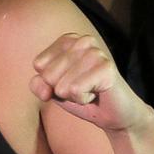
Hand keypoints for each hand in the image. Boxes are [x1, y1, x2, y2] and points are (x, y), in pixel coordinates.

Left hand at [29, 33, 147, 131]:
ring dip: (73, 95)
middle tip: (82, 87)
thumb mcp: (52, 89)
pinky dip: (83, 99)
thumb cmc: (81, 95)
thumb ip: (38, 85)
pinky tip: (97, 93)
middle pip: (48, 75)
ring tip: (90, 90)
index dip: (51, 81)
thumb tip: (45, 90)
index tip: (70, 81)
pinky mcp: (106, 68)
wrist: (115, 114)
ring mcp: (96, 52)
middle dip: (62, 89)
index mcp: (68, 39)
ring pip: (61, 85)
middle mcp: (82, 41)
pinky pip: (76, 91)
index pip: (38, 64)